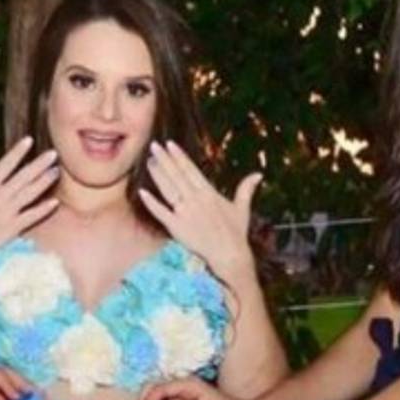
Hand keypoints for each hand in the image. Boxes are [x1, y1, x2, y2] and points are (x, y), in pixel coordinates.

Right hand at [0, 137, 59, 281]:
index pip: (4, 165)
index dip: (17, 152)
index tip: (29, 140)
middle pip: (22, 177)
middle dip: (39, 165)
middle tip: (53, 154)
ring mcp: (6, 213)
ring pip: (30, 194)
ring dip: (44, 182)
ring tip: (56, 171)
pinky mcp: (11, 229)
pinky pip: (30, 217)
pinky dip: (43, 210)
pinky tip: (55, 202)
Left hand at [137, 141, 261, 280]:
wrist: (229, 255)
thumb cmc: (236, 233)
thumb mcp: (242, 208)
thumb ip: (246, 189)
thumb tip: (258, 174)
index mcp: (209, 193)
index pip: (190, 170)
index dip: (179, 156)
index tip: (170, 144)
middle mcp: (195, 200)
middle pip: (176, 175)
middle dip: (164, 159)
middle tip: (153, 146)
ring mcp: (184, 213)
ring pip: (167, 189)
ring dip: (158, 174)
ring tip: (149, 161)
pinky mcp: (176, 227)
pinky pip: (161, 213)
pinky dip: (151, 203)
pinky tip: (141, 192)